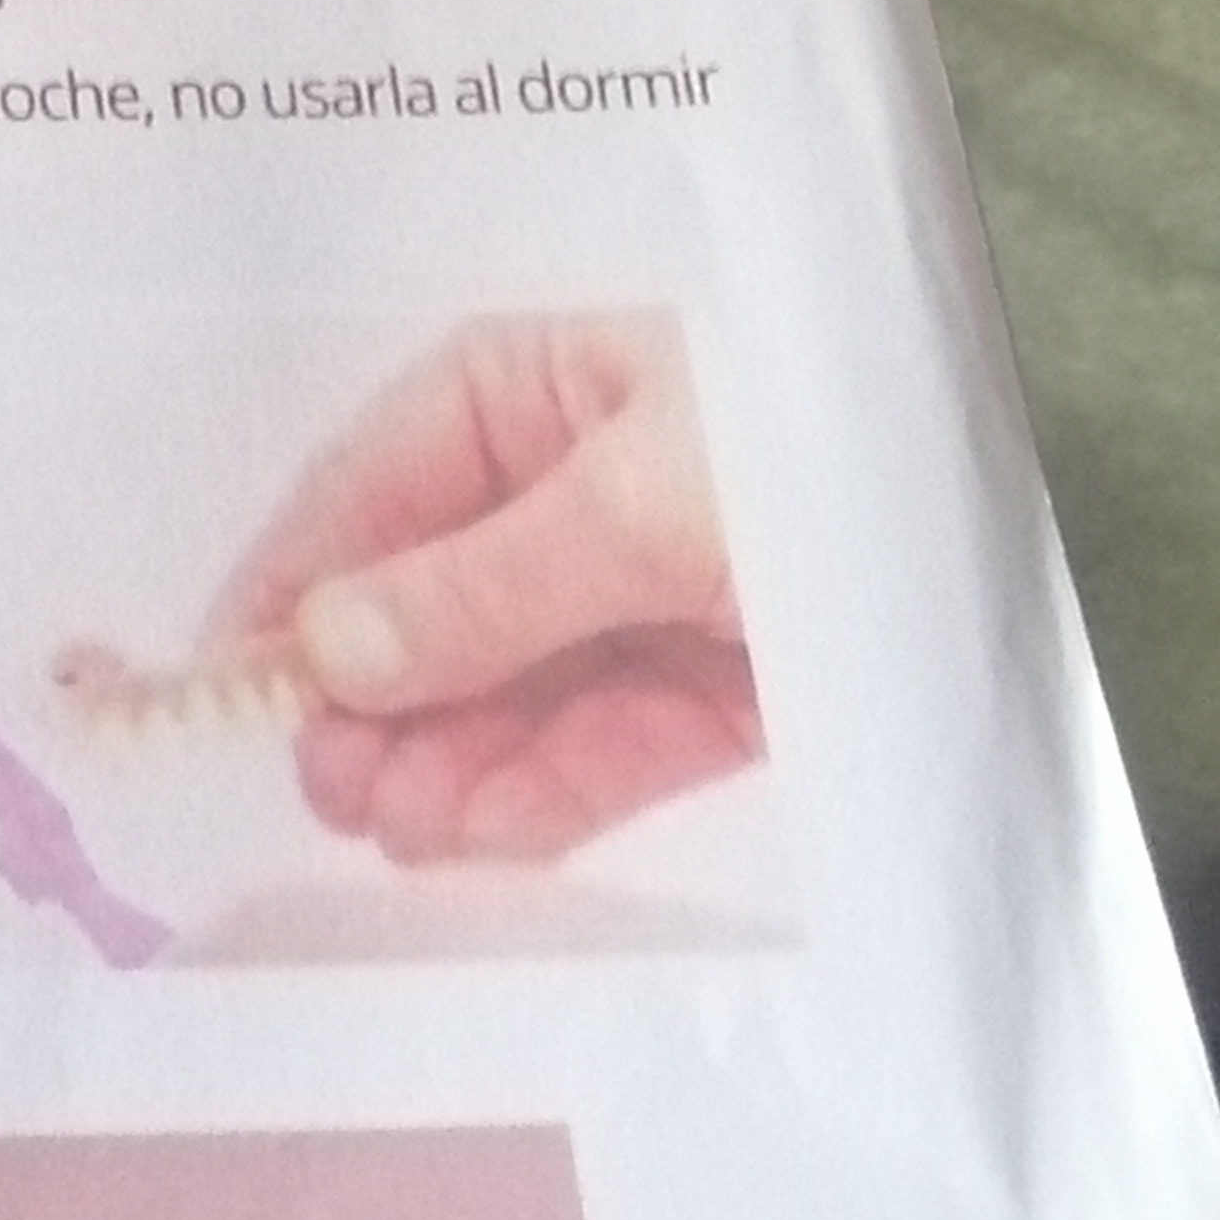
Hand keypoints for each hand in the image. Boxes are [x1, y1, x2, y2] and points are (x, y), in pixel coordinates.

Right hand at [203, 310, 758, 867]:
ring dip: (444, 758)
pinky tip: (479, 841)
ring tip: (393, 834)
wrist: (996, 541)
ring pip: (506, 681)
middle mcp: (578, 479)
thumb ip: (480, 586)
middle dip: (376, 692)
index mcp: (546, 378)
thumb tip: (325, 646)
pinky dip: (538, 794)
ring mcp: (645, 586)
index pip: (381, 475)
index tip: (224, 678)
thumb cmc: (798, 452)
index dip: (300, 574)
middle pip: (434, 591)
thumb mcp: (638, 504)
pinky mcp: (712, 686)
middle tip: (325, 793)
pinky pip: (598, 740)